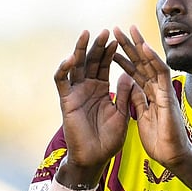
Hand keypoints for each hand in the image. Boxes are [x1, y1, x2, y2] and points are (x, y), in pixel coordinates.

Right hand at [53, 30, 130, 185]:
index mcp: (102, 90)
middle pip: (90, 61)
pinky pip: (62, 81)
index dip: (110, 52)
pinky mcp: (66, 101)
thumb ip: (125, 95)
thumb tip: (129, 74)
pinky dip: (64, 69)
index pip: (105, 65)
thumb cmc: (109, 140)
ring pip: (75, 66)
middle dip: (97, 46)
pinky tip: (71, 58)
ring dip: (80, 50)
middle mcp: (87, 88)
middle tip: (104, 31)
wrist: (94, 158)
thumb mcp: (122, 115)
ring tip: (87, 35)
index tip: (118, 39)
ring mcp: (76, 93)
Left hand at [112, 25, 191, 168]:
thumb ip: (138, 101)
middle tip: (116, 29)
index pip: (135, 72)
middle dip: (128, 46)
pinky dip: (153, 59)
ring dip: (139, 45)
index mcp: (149, 95)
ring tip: (128, 29)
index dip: (123, 59)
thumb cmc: (161, 141)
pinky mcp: (168, 96)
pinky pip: (161, 74)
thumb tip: (131, 87)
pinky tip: (144, 47)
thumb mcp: (142, 118)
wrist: (172, 157)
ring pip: (151, 63)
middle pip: (141, 63)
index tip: (110, 48)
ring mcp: (163, 91)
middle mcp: (157, 89)